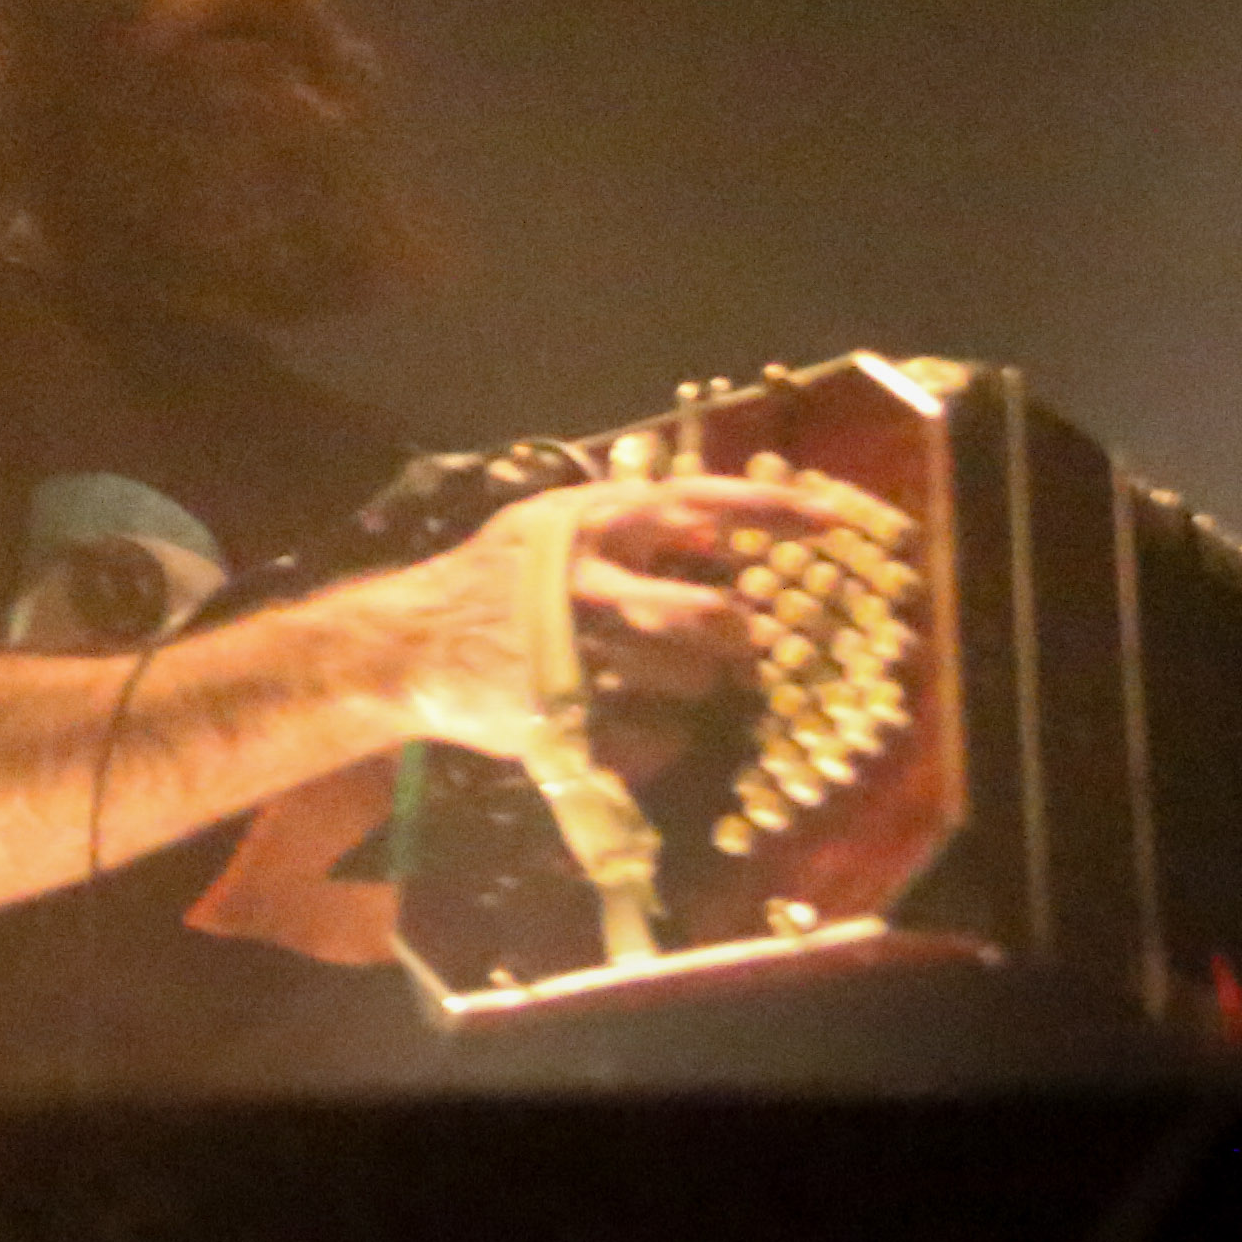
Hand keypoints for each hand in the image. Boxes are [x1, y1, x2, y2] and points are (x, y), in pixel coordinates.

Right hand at [396, 472, 848, 765]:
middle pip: (715, 615)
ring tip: (643, 680)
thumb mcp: (547, 526)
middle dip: (732, 636)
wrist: (407, 647)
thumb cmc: (488, 579)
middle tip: (724, 642)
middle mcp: (590, 583)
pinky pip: (656, 740)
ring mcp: (581, 654)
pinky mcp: (573, 718)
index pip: (698, 502)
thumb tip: (714, 530)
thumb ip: (623, 521)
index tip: (834, 521)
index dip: (771, 509)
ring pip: (692, 683)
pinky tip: (619, 720)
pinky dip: (653, 737)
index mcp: (585, 525)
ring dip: (686, 688)